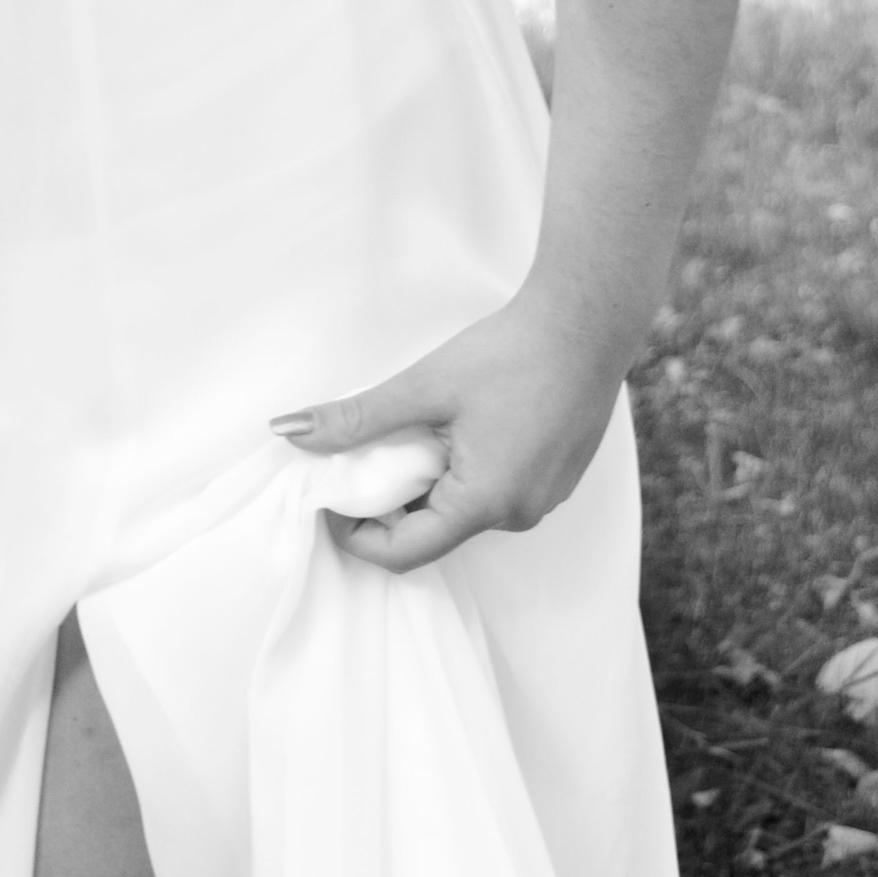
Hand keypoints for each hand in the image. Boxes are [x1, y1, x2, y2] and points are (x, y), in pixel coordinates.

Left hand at [271, 285, 624, 574]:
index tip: (327, 499)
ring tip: (403, 434)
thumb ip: (356, 418)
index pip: (404, 553)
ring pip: (463, 511)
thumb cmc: (511, 354)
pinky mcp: (554, 477)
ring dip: (424, 486)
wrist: (587, 323)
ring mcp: (543, 499)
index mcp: (484, 504)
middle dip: (387, 504)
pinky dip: (460, 474)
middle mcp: (518, 514)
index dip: (355, 535)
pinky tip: (450, 429)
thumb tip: (289, 432)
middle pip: (433, 533)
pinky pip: (494, 493)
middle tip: (358, 457)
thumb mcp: (424, 386)